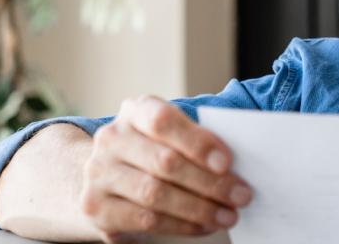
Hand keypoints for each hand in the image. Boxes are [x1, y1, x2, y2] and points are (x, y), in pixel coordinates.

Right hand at [79, 96, 251, 241]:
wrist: (108, 177)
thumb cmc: (156, 150)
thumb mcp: (174, 136)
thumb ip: (197, 141)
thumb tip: (234, 167)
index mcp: (135, 111)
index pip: (163, 120)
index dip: (197, 142)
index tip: (227, 163)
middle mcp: (111, 139)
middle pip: (165, 162)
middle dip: (210, 182)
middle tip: (241, 195)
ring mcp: (99, 173)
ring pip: (155, 194)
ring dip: (200, 208)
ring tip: (228, 215)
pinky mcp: (96, 207)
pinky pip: (145, 220)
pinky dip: (181, 225)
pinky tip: (204, 226)